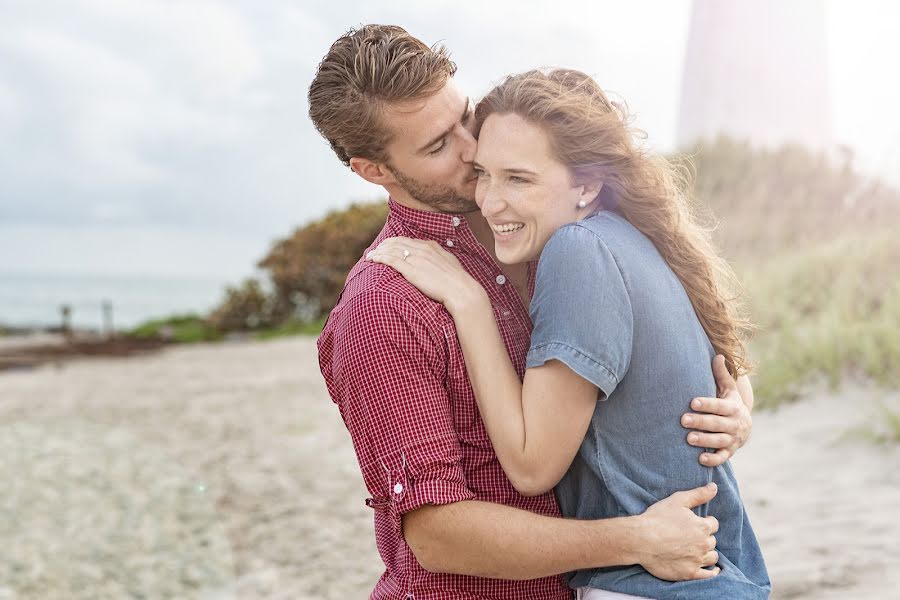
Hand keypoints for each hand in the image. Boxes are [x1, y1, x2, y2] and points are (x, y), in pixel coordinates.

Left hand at [366, 237, 486, 313]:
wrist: (461, 291)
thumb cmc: (457, 281)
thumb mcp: (448, 263)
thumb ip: (439, 258)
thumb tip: (434, 259)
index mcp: (431, 246)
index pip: (407, 240)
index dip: (395, 243)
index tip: (387, 246)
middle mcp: (422, 249)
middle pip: (396, 242)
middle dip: (383, 245)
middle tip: (374, 250)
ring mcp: (416, 258)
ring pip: (391, 249)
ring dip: (378, 251)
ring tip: (369, 255)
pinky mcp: (411, 270)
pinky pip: (390, 260)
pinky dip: (379, 257)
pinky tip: (372, 259)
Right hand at [634, 482, 720, 580]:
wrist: (641, 540)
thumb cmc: (657, 518)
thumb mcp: (678, 500)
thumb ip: (699, 494)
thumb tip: (714, 487)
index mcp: (703, 526)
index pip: (713, 524)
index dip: (704, 522)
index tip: (694, 523)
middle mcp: (704, 544)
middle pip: (712, 540)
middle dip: (704, 537)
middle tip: (690, 536)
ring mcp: (697, 560)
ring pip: (712, 557)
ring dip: (707, 553)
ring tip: (697, 550)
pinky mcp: (690, 573)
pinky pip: (708, 575)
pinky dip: (712, 572)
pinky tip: (712, 569)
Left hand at [681, 355, 752, 466]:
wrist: (745, 427)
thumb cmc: (730, 404)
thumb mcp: (729, 390)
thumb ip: (721, 375)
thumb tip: (718, 355)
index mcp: (733, 407)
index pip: (720, 406)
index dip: (707, 404)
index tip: (692, 401)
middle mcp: (734, 424)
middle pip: (717, 423)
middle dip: (701, 422)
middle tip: (683, 420)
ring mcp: (733, 439)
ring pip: (719, 441)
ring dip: (704, 440)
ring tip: (688, 439)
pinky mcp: (730, 452)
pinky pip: (722, 458)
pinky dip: (712, 460)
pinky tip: (700, 459)